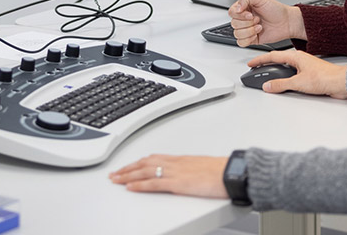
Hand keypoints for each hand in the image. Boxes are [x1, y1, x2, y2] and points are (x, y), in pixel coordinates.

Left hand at [109, 154, 228, 197]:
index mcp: (182, 159)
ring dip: (128, 175)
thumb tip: (189, 175)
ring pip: (145, 171)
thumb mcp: (204, 168)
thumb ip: (193, 170)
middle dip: (128, 168)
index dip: (139, 162)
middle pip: (146, 163)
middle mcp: (176, 163)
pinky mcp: (178, 183)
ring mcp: (176, 172)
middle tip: (114, 173)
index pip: (154, 159)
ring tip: (116, 179)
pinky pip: (155, 183)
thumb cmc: (223, 171)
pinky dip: (140, 185)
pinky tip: (130, 187)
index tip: (128, 166)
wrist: (233, 172)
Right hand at [229, 0, 305, 46]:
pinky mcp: (251, 39)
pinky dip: (248, 39)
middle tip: (257, 19)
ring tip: (259, 26)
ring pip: (236, 34)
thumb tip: (236, 8)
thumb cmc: (276, 10)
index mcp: (244, 8)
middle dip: (247, 23)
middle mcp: (244, 19)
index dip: (239, 15)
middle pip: (233, 24)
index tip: (250, 14)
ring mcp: (247, 29)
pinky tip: (256, 34)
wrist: (287, 22)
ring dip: (249, 31)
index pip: (232, 12)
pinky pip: (241, 43)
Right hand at [247, 50, 346, 97]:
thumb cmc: (325, 77)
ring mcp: (305, 67)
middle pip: (278, 60)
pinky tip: (284, 84)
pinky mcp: (310, 75)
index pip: (272, 56)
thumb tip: (268, 86)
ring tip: (266, 77)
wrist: (341, 83)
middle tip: (255, 69)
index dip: (259, 59)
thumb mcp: (298, 83)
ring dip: (275, 72)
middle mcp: (300, 59)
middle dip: (265, 65)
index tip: (251, 63)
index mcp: (296, 56)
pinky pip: (292, 74)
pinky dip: (284, 78)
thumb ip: (281, 85)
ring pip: (285, 67)